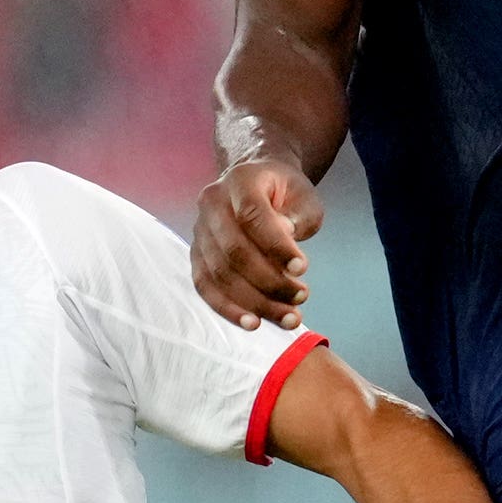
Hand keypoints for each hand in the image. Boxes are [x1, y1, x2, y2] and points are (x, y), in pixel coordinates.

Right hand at [191, 156, 322, 330]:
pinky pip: (205, 286)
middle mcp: (212, 202)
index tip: (303, 269)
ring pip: (220, 273)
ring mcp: (199, 229)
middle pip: (234, 250)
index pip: (252, 215)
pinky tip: (253, 322)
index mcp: (240, 180)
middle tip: (301, 296)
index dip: (276, 246)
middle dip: (270, 281)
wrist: (258, 185)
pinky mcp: (197, 254)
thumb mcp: (304, 198)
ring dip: (255, 301)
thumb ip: (298, 217)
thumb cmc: (286, 194)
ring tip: (288, 316)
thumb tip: (284, 237)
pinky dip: (227, 308)